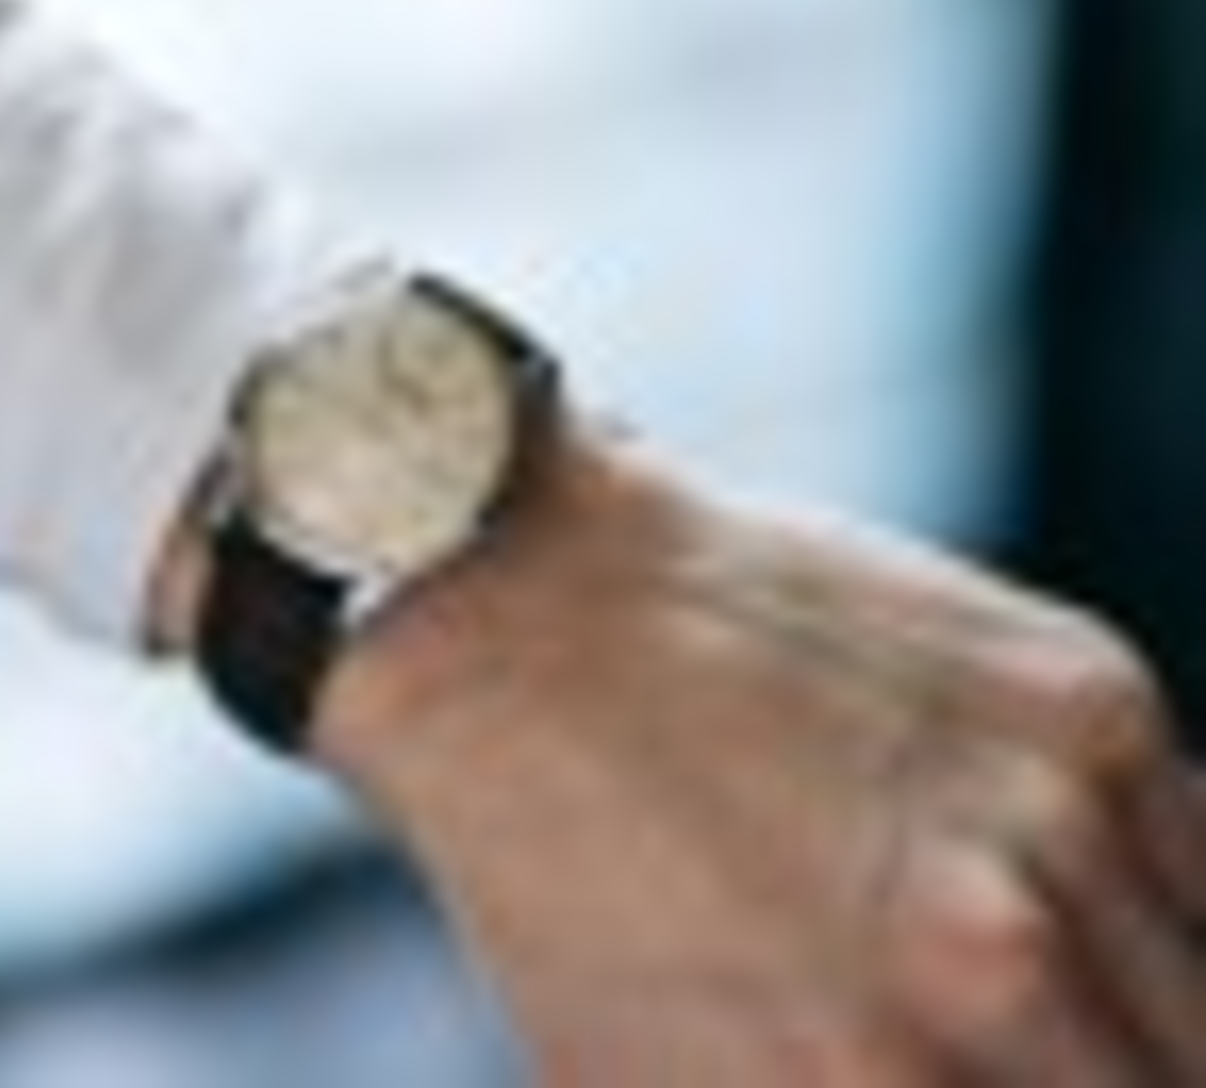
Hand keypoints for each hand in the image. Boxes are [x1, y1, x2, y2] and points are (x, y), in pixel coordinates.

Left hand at [315, 427, 1205, 1085]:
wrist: (517, 614)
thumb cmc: (552, 874)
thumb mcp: (633, 1079)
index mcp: (869, 1084)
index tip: (976, 1086)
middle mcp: (989, 963)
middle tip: (1023, 1065)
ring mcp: (1054, 815)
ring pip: (1202, 1008)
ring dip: (1146, 1030)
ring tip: (1037, 1011)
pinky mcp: (1087, 697)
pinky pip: (1200, 866)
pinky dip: (1153, 908)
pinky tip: (1058, 901)